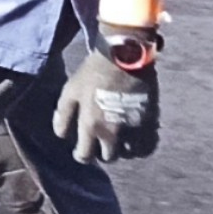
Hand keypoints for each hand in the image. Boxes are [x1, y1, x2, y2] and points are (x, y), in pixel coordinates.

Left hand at [53, 45, 159, 163]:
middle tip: (100, 143)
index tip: (82, 151)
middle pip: (109, 157)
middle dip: (102, 153)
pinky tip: (135, 138)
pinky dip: (142, 146)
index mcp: (91, 125)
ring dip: (123, 151)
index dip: (82, 155)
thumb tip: (61, 134)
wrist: (125, 56)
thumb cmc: (93, 72)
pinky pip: (149, 145)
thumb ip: (63, 114)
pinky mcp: (151, 121)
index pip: (85, 155)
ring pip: (130, 154)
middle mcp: (113, 132)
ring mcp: (134, 128)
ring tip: (118, 141)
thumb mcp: (70, 90)